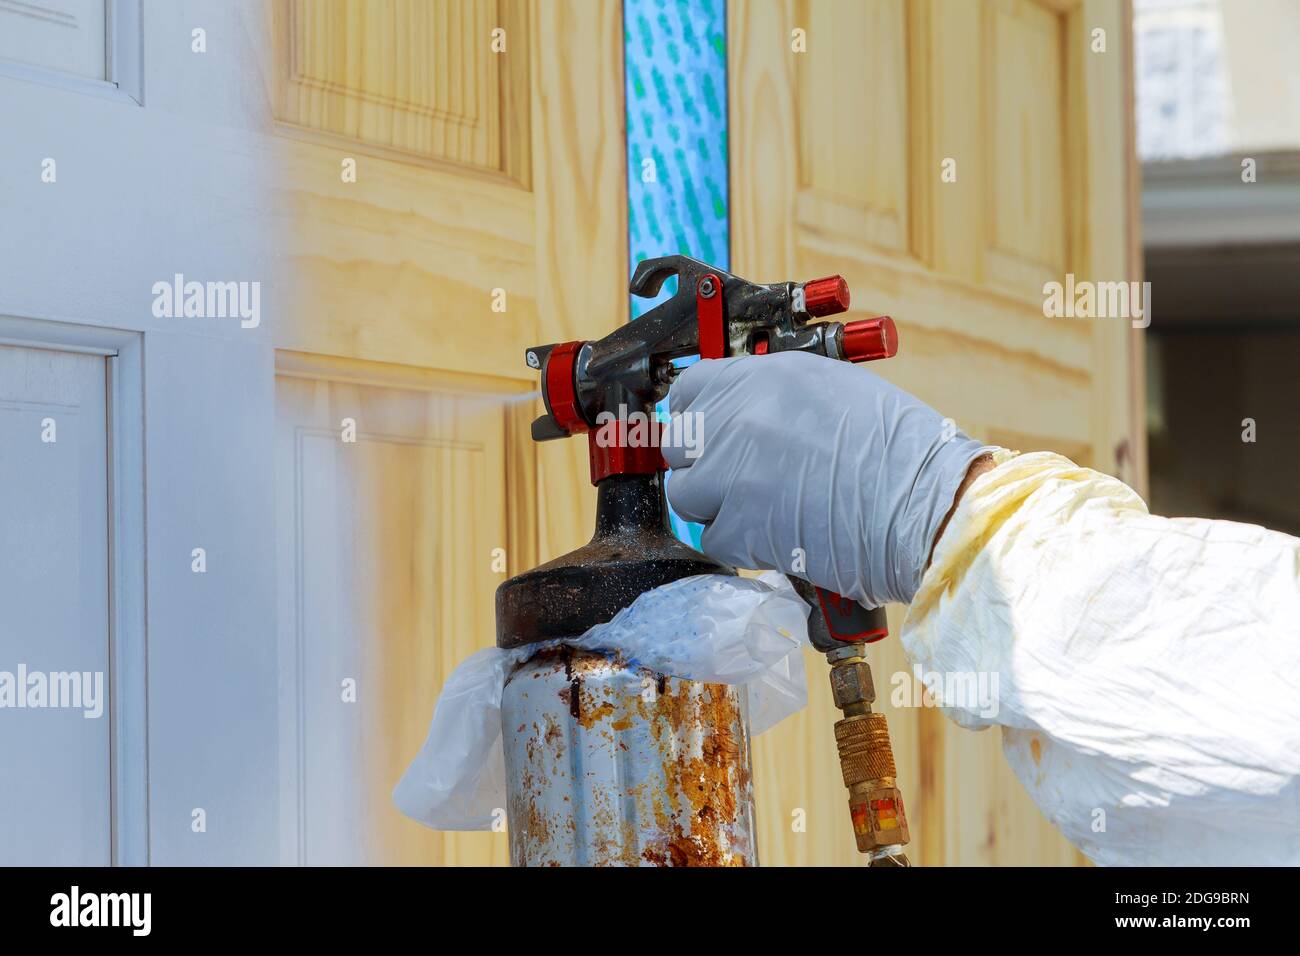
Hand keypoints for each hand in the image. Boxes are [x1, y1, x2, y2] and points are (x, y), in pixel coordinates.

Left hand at [663, 352, 990, 606]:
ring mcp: (732, 472)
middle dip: (704, 463)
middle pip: (680, 443)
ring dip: (714, 506)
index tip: (710, 434)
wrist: (925, 506)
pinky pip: (710, 537)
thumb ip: (775, 398)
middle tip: (738, 479)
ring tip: (759, 510)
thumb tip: (742, 414)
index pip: (691, 390)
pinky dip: (736, 542)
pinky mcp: (737, 525)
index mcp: (765, 377)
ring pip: (685, 493)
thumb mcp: (835, 391)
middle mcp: (740, 417)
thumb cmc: (901, 451)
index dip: (699, 416)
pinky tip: (774, 534)